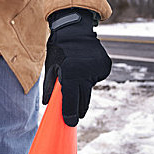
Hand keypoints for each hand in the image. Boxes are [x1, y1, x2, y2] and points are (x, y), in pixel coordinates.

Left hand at [43, 8, 110, 126]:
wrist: (75, 30)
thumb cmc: (59, 49)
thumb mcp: (50, 68)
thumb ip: (49, 87)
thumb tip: (47, 105)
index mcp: (70, 73)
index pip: (71, 99)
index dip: (70, 113)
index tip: (70, 123)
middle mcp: (85, 72)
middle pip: (83, 99)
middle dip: (78, 108)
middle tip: (74, 115)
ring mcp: (97, 69)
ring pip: (90, 89)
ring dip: (83, 89)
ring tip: (76, 76)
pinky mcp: (106, 67)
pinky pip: (96, 79)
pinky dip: (90, 78)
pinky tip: (85, 67)